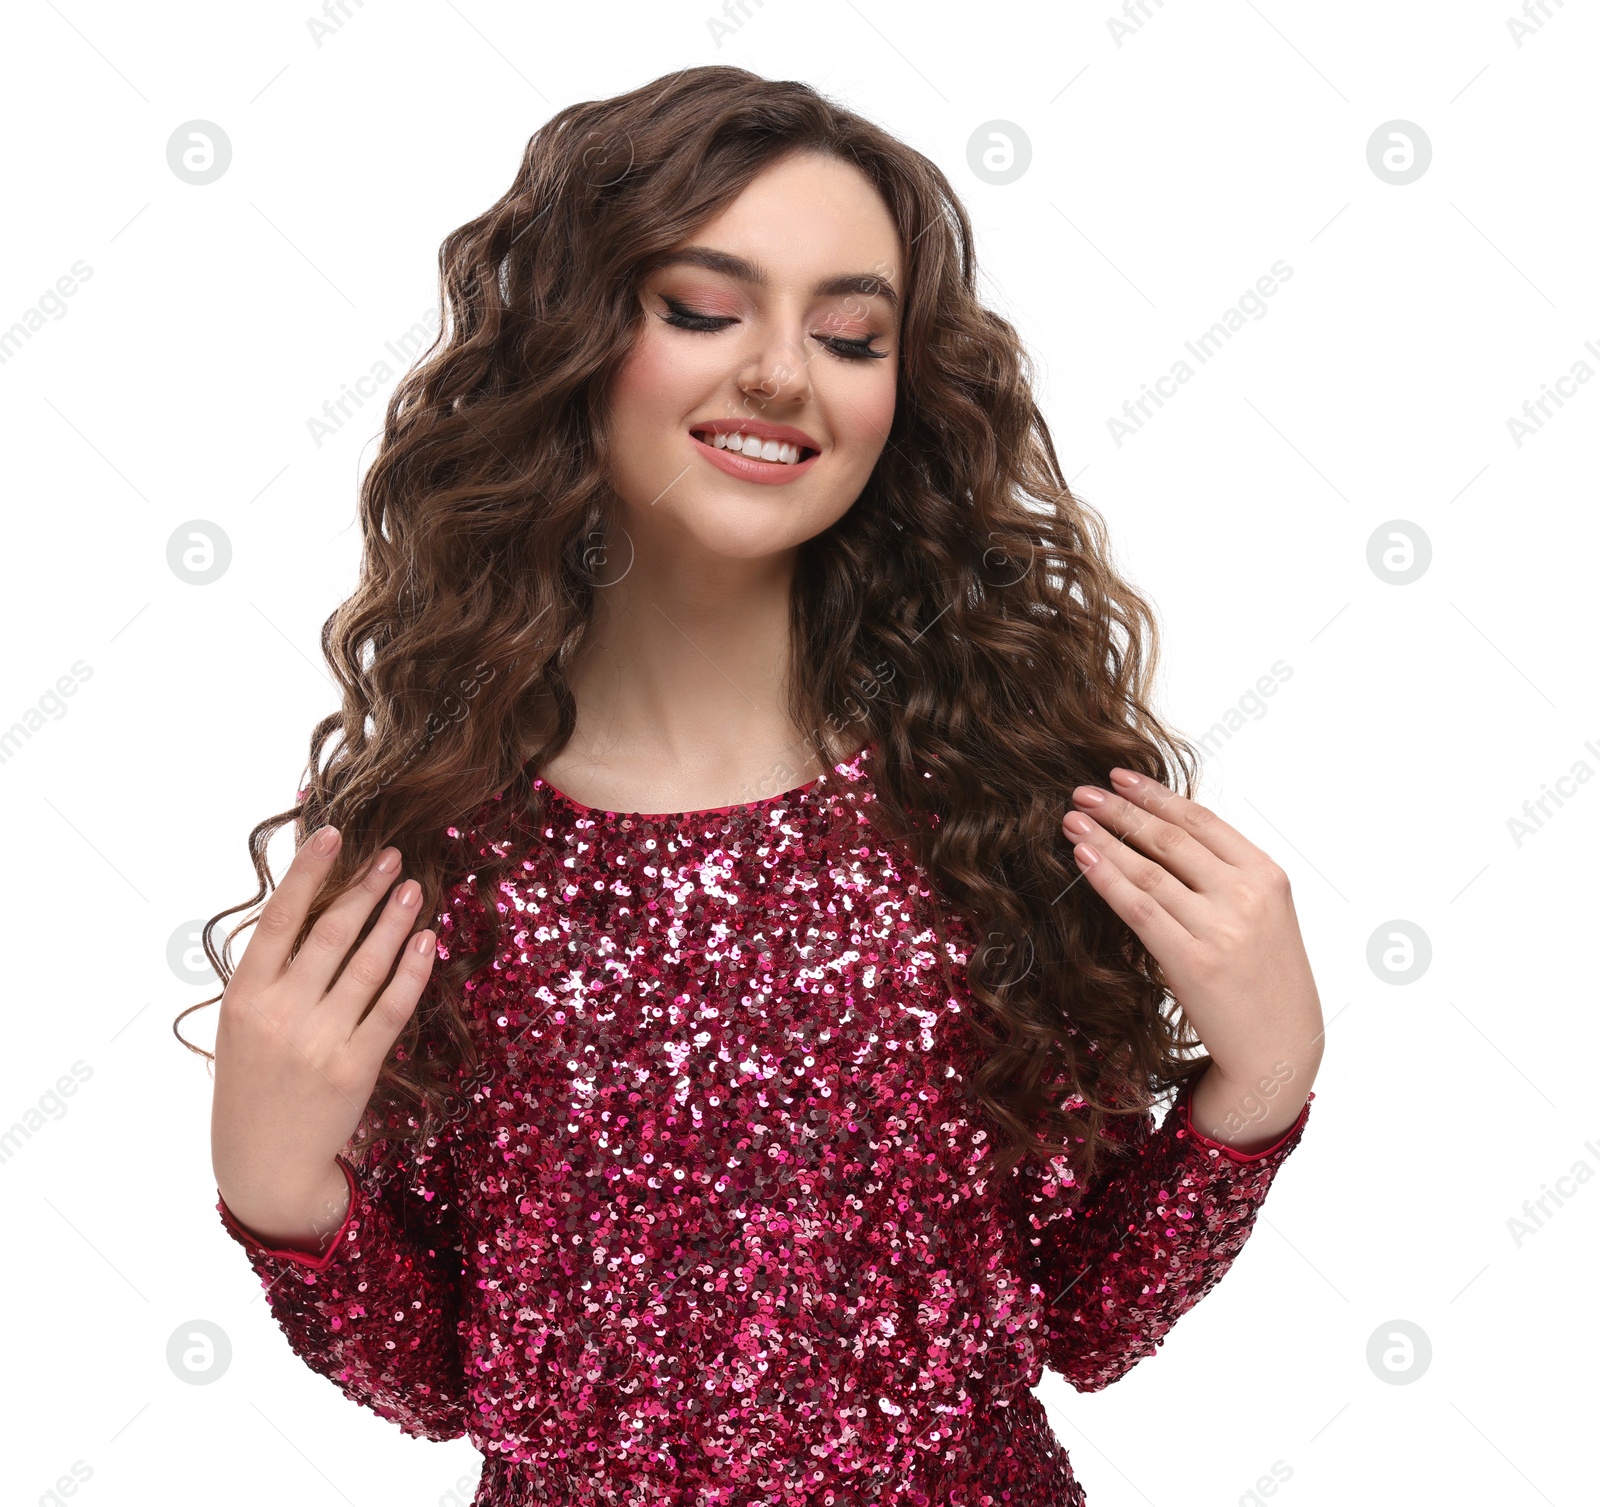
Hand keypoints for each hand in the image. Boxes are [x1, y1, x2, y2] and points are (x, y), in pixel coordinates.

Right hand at [210, 826, 438, 1248]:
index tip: (334, 834)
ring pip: (367, 964)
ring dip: (395, 920)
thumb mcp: (241, 1025)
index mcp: (243, 996)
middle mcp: (280, 1013)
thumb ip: (269, 972)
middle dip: (365, 889)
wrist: (264, 1165)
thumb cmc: (253, 1084)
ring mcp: (319, 1040)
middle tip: (392, 857)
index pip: (279, 918)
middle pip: (331, 933)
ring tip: (413, 888)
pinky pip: (393, 1006)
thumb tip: (306, 905)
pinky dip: (413, 969)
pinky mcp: (355, 1066)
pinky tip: (427, 940)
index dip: (307, 872)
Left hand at [1062, 769, 1322, 1147]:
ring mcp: (1220, 927)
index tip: (1119, 777)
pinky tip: (1083, 859)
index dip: (1155, 795)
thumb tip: (1161, 832)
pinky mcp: (1192, 959)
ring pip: (1148, 869)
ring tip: (1072, 821)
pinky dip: (1106, 879)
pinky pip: (1138, 908)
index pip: (1201, 821)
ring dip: (1104, 839)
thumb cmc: (1264, 979)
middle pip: (1169, 839)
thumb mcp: (1263, 915)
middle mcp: (1246, 895)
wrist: (1280, 1046)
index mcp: (1267, 875)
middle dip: (1120, 810)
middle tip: (1081, 793)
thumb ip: (1224, 875)